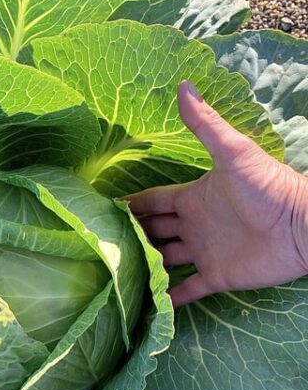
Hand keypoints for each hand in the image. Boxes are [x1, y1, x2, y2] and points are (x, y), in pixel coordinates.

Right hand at [126, 81, 307, 306]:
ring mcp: (205, 252)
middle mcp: (195, 225)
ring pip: (166, 259)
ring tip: (115, 272)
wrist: (301, 227)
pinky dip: (170, 298)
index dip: (132, 203)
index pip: (154, 200)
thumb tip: (184, 85)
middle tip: (101, 243)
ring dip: (145, 264)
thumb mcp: (234, 153)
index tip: (104, 209)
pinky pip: (188, 290)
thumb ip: (206, 125)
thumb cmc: (268, 187)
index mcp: (194, 197)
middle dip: (133, 234)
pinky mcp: (217, 276)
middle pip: (155, 230)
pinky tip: (146, 304)